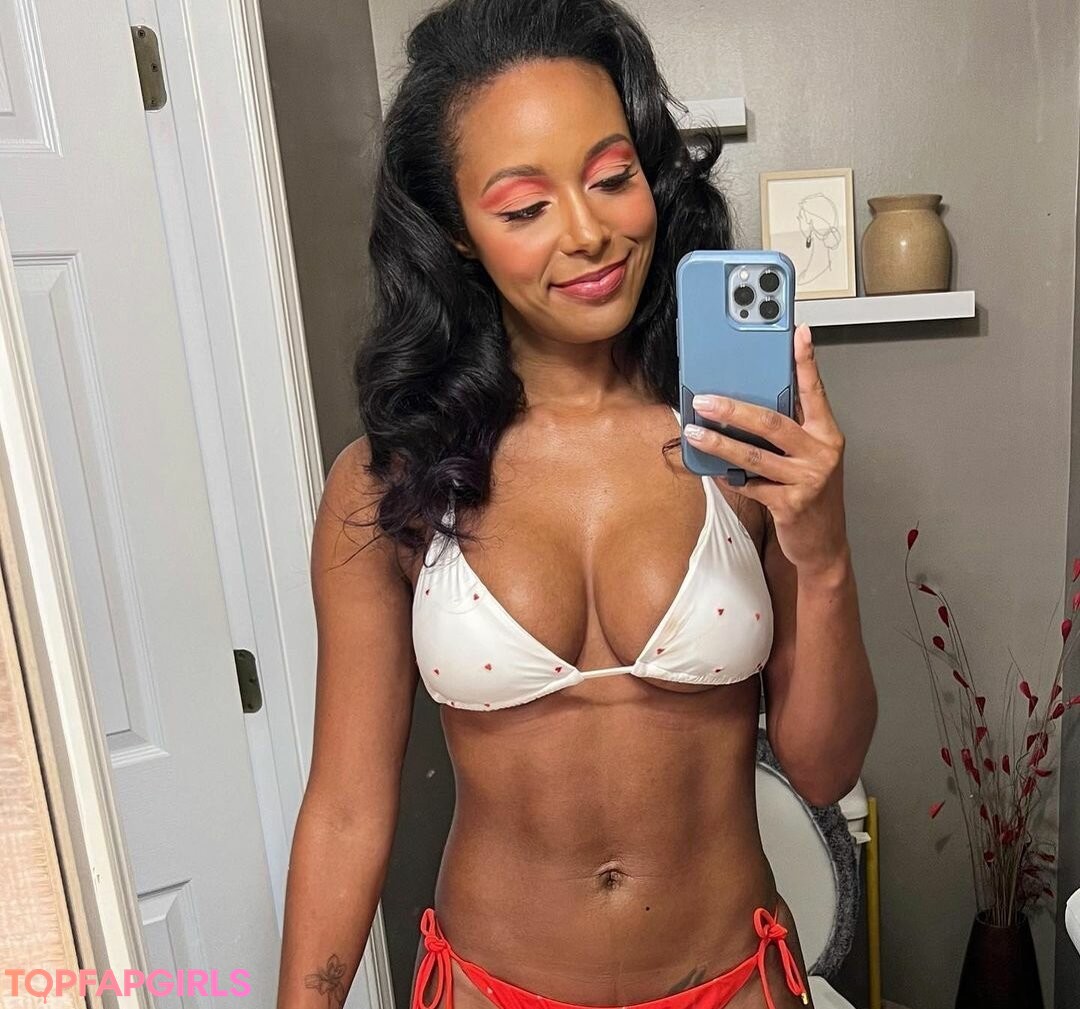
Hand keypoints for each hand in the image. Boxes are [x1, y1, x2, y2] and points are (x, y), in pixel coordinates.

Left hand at [684, 324, 847, 575]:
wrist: (824, 543)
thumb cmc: (811, 494)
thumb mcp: (808, 457)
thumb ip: (789, 432)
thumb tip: (747, 406)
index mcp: (826, 434)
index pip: (814, 390)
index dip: (805, 361)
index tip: (798, 333)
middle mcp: (821, 453)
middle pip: (772, 422)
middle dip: (733, 409)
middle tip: (704, 400)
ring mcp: (807, 479)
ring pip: (754, 455)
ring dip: (719, 443)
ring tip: (694, 431)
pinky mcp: (790, 504)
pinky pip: (749, 485)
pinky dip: (727, 477)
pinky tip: (710, 470)